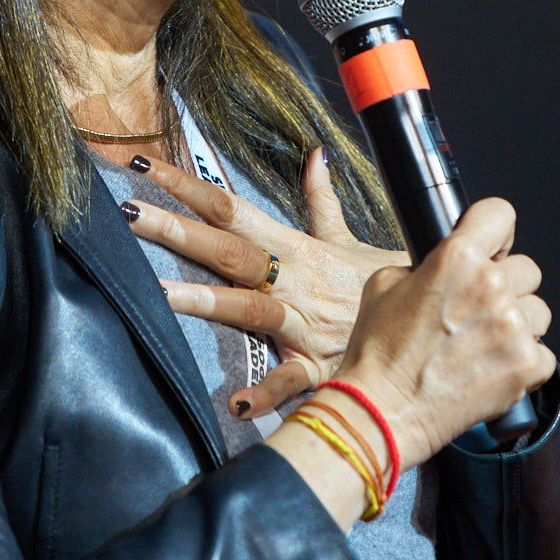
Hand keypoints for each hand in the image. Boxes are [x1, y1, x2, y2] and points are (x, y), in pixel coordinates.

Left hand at [121, 148, 409, 416]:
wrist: (429, 319)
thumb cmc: (374, 282)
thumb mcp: (345, 238)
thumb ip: (321, 200)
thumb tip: (314, 157)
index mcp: (293, 248)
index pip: (233, 209)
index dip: (190, 187)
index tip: (147, 167)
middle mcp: (292, 281)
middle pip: (229, 250)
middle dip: (179, 231)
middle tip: (131, 215)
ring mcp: (302, 323)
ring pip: (251, 307)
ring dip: (207, 301)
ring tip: (159, 294)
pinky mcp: (317, 365)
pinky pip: (290, 380)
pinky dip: (267, 392)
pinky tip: (237, 403)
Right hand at [329, 197, 553, 470]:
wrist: (381, 410)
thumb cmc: (378, 353)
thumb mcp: (385, 284)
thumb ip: (425, 265)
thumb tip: (447, 265)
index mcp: (456, 257)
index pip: (500, 215)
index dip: (495, 232)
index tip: (493, 245)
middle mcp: (490, 287)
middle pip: (527, 268)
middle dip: (506, 285)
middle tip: (479, 309)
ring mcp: (512, 328)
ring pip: (539, 311)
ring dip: (518, 324)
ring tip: (485, 343)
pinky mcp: (525, 366)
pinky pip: (544, 354)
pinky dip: (523, 363)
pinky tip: (493, 368)